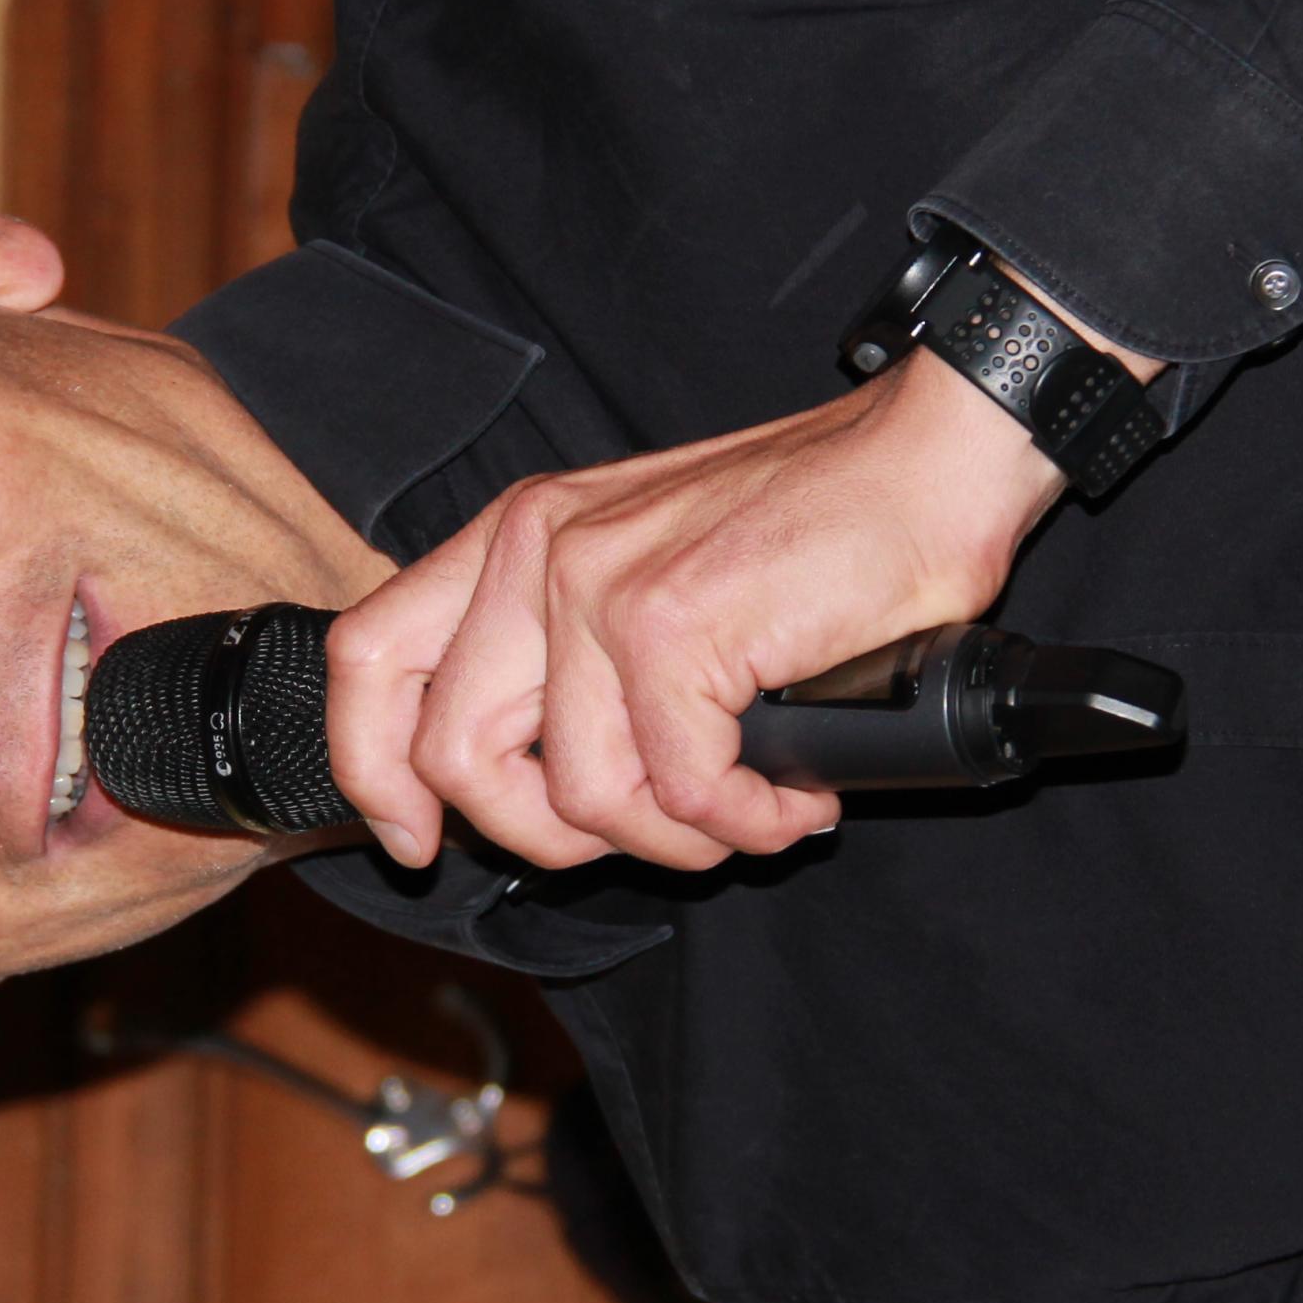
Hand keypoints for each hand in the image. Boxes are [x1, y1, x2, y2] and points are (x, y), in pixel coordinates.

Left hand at [321, 346, 1064, 872]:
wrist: (931, 461)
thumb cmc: (812, 529)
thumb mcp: (647, 569)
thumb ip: (565, 653)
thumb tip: (526, 786)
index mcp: (515, 536)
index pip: (371, 658)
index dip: (373, 773)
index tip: (420, 842)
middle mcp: (537, 549)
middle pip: (454, 756)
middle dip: (545, 837)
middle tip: (644, 834)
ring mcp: (598, 586)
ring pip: (577, 797)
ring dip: (675, 837)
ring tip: (744, 807)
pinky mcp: (673, 628)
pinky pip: (679, 793)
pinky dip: (745, 822)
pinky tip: (791, 798)